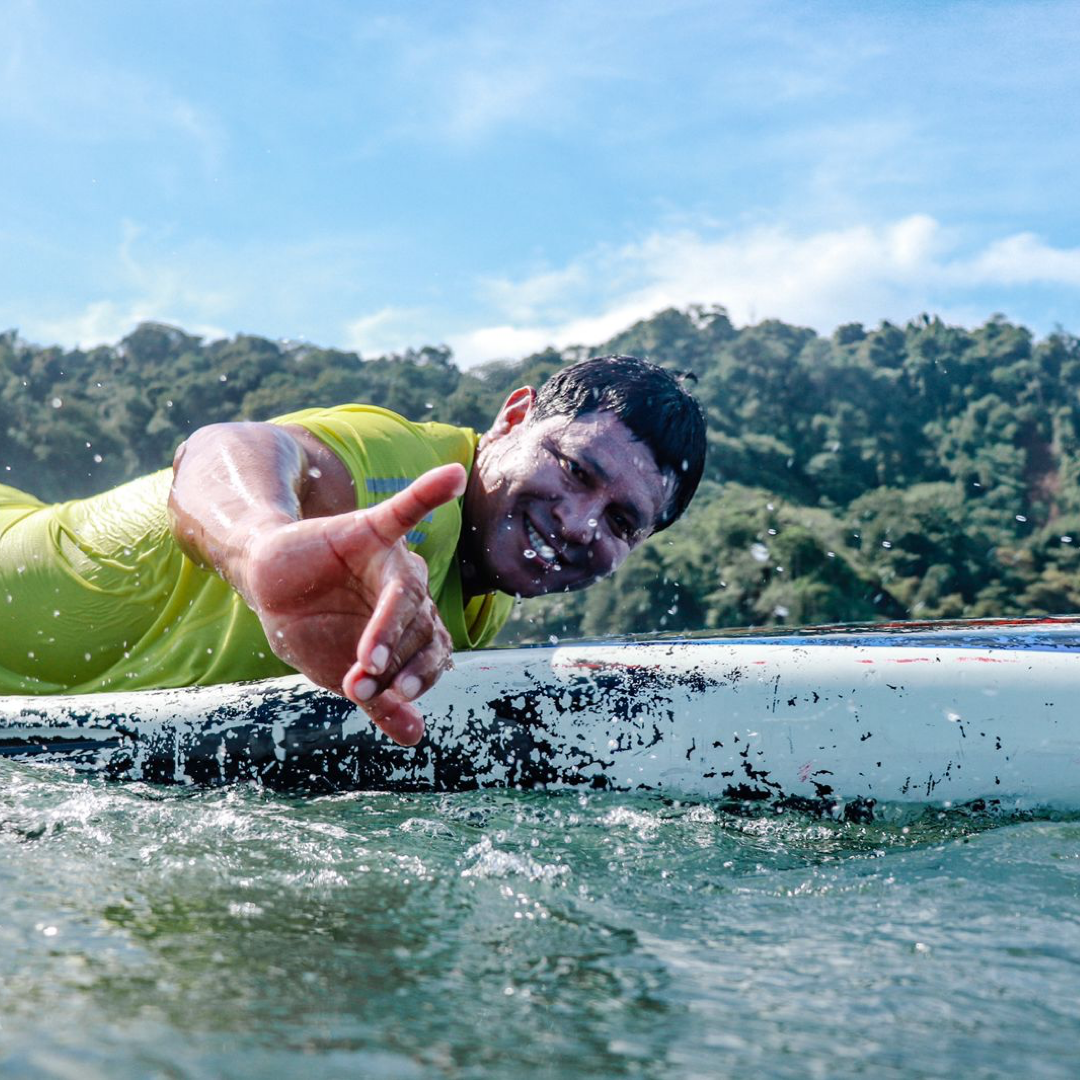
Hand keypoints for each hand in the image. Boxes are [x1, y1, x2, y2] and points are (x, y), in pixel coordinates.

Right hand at [237, 463, 466, 746]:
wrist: (266, 584)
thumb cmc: (314, 628)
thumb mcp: (342, 672)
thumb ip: (381, 702)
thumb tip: (416, 738)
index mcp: (414, 627)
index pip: (433, 655)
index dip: (417, 680)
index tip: (393, 703)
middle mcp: (411, 592)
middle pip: (422, 626)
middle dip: (397, 663)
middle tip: (368, 688)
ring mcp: (391, 560)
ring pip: (405, 592)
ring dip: (388, 629)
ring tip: (366, 664)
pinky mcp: (367, 530)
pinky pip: (403, 510)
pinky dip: (429, 492)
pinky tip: (452, 476)